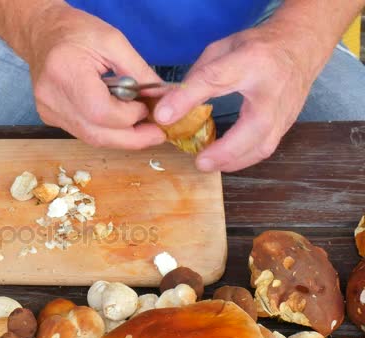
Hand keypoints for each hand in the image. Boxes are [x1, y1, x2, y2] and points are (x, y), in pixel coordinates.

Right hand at [25, 5, 164, 148]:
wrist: (42, 33)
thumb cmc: (77, 31)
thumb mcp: (114, 41)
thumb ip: (138, 71)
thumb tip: (162, 98)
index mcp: (66, 72)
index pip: (100, 112)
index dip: (129, 117)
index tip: (146, 108)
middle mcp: (52, 97)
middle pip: (96, 134)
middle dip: (131, 138)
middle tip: (156, 134)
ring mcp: (48, 111)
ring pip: (91, 138)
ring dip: (120, 137)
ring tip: (142, 129)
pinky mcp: (50, 117)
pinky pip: (83, 132)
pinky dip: (105, 131)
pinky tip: (119, 122)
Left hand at [153, 25, 317, 171]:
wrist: (301, 46)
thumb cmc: (256, 47)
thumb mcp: (221, 49)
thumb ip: (197, 77)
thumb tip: (170, 106)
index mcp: (251, 61)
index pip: (214, 79)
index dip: (187, 98)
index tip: (163, 115)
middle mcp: (272, 89)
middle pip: (253, 126)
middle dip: (226, 150)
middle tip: (199, 162)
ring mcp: (284, 110)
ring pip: (263, 145)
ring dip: (234, 161)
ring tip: (208, 164)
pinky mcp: (287, 124)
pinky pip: (265, 147)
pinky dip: (243, 158)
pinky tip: (225, 161)